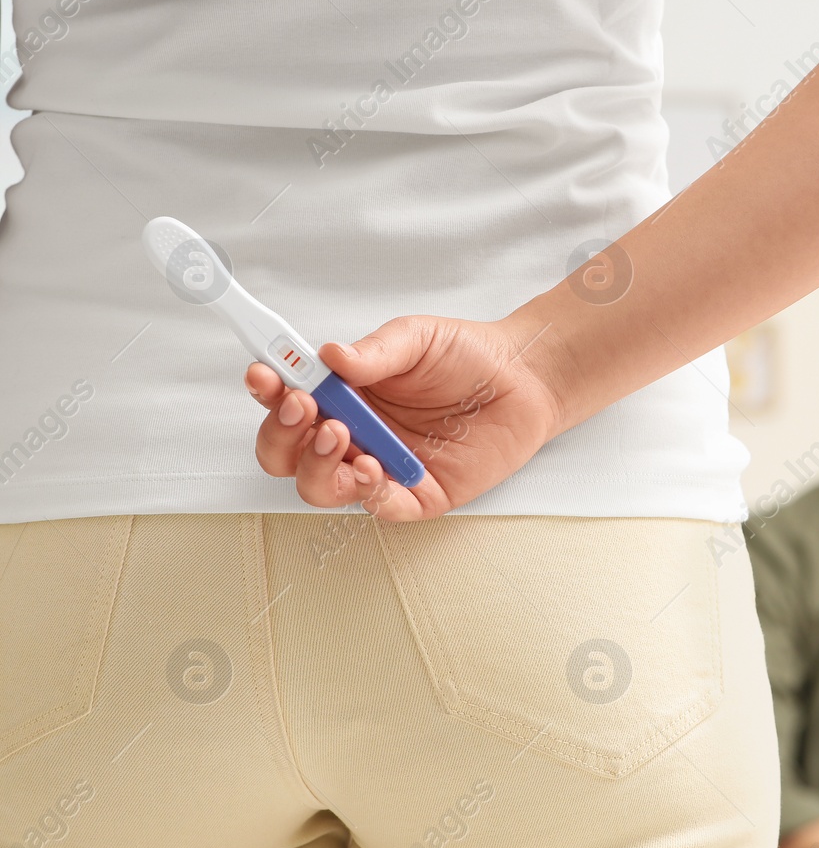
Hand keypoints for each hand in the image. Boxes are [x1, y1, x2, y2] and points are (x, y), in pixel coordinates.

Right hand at [245, 314, 559, 520]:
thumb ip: (374, 352)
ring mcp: (380, 468)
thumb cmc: (466, 356)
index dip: (267, 391)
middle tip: (303, 407)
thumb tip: (328, 356)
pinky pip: (380, 508)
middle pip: (286, 455)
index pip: (283, 402)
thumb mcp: (416, 340)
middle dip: (282, 434)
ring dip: (319, 464)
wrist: (524, 378)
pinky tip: (373, 469)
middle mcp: (352, 435)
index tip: (264, 374)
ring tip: (343, 435)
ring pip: (320, 488)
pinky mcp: (418, 496)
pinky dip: (368, 493)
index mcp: (340, 395)